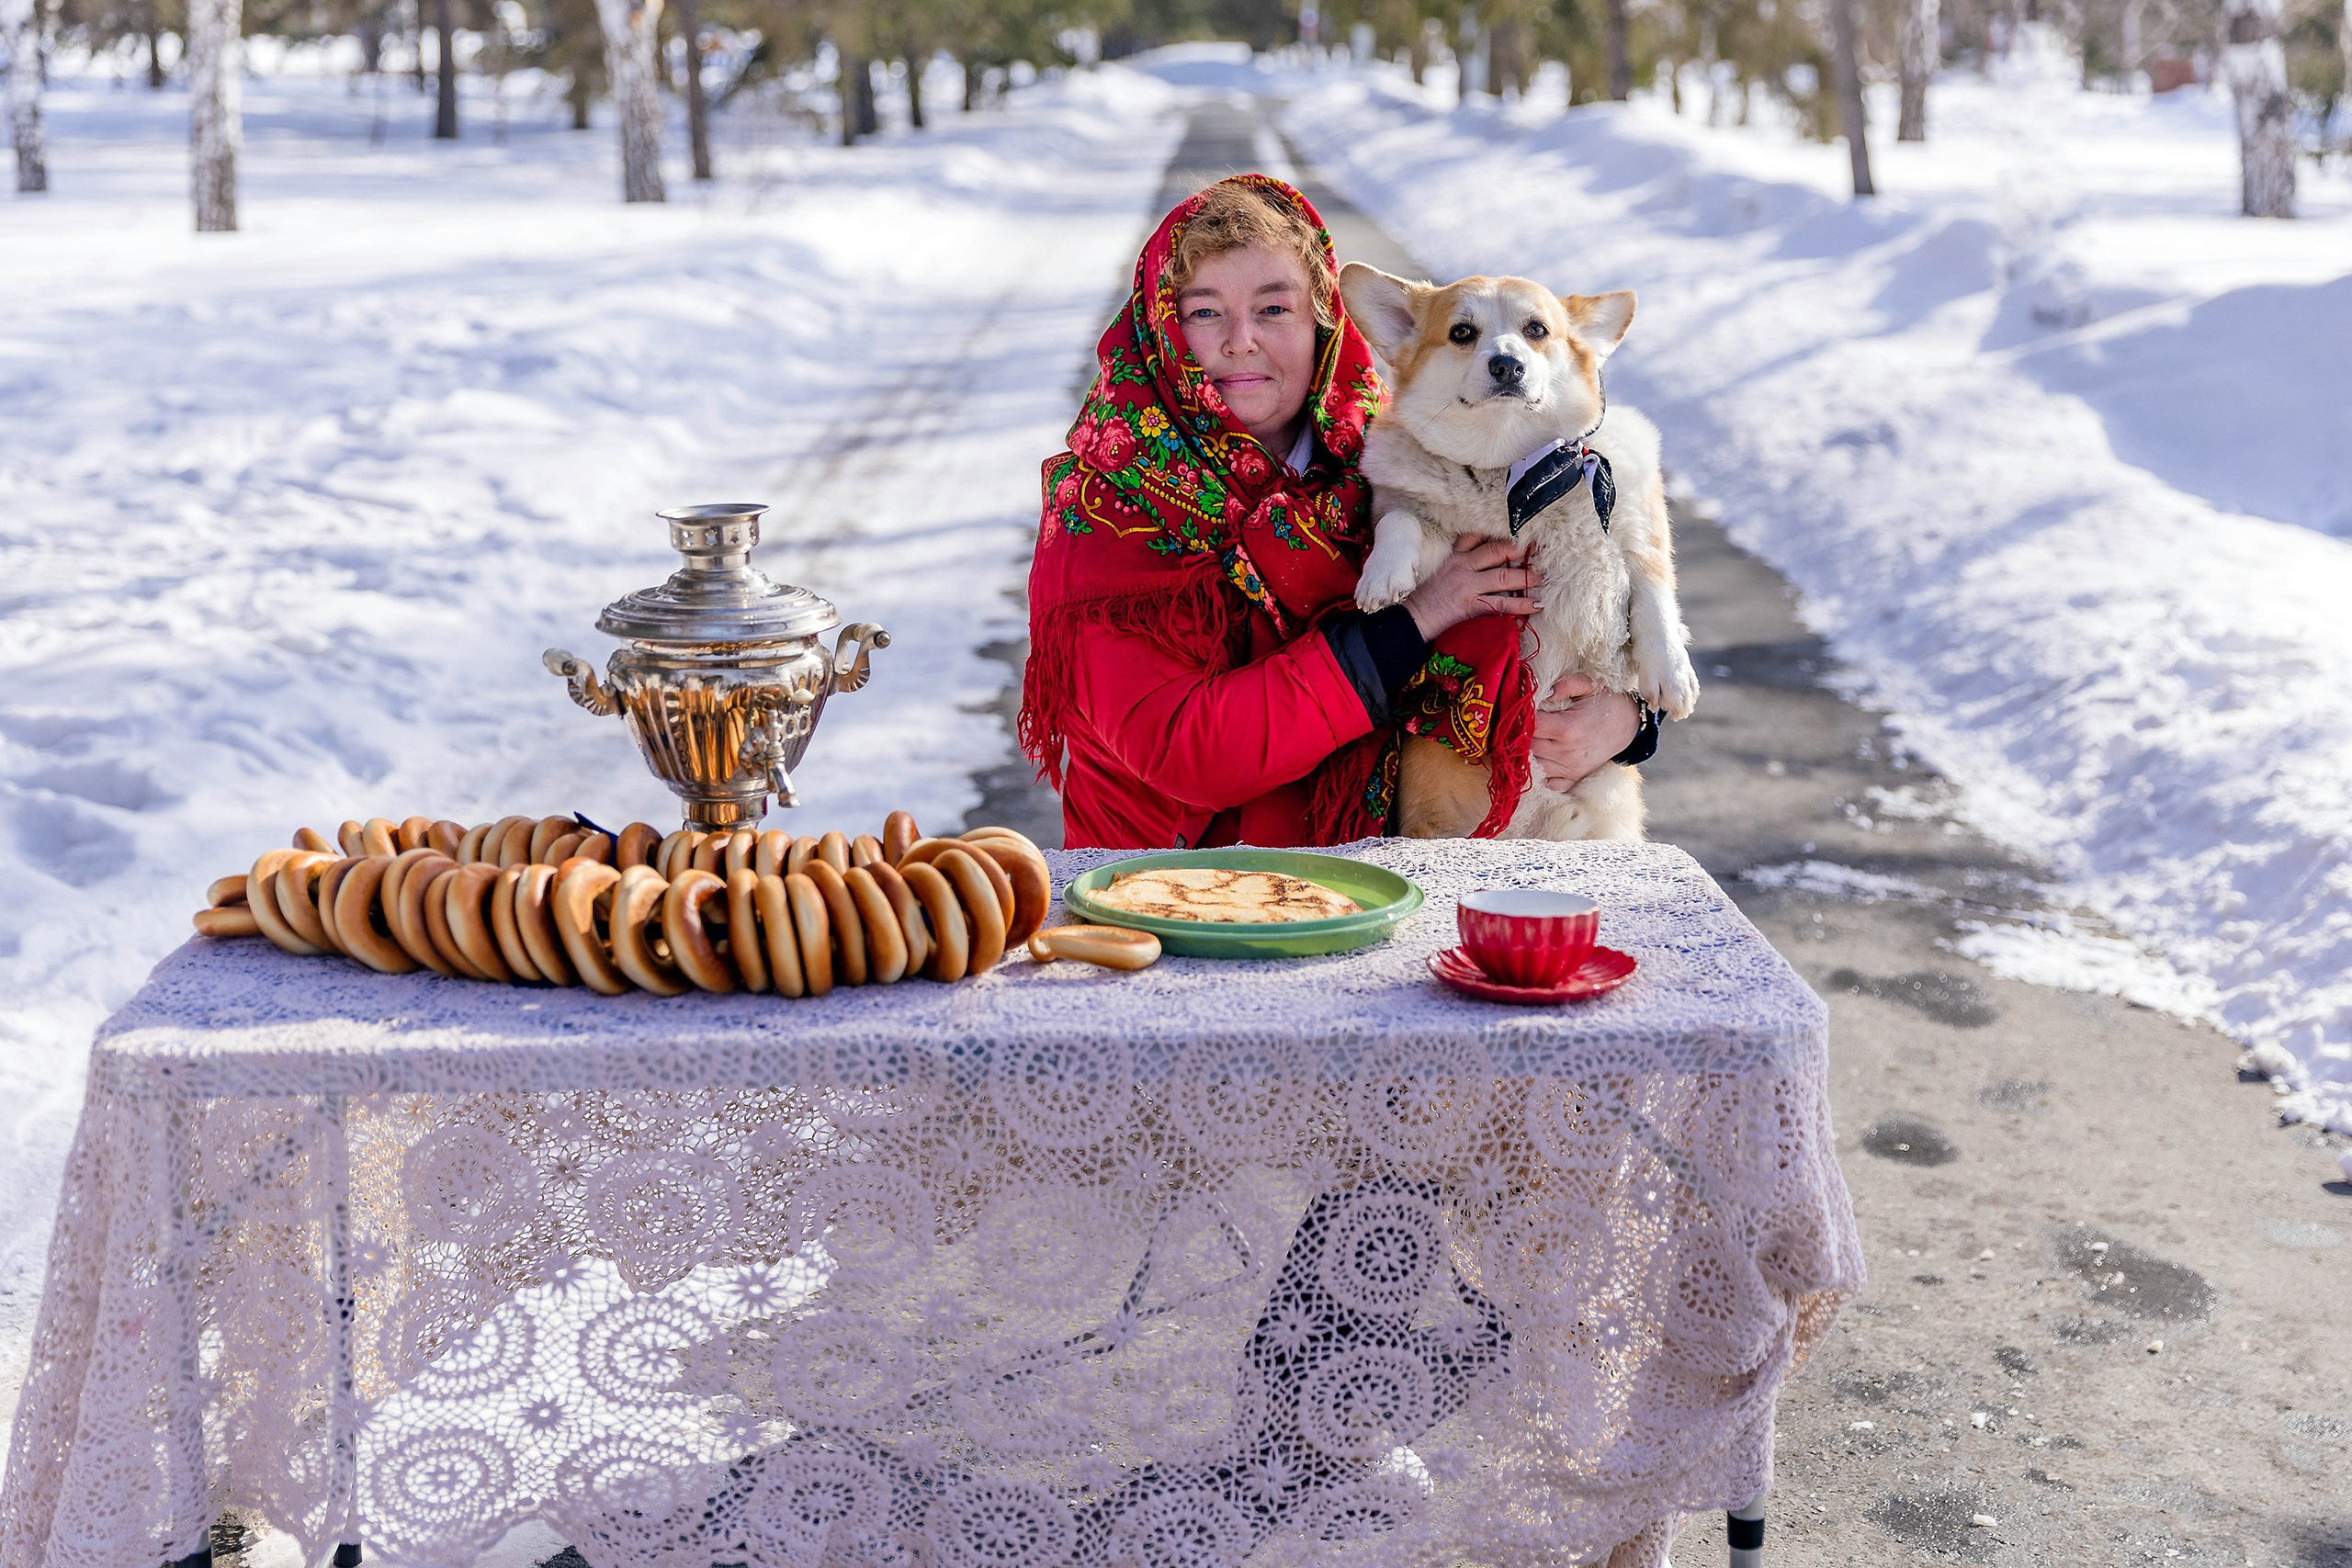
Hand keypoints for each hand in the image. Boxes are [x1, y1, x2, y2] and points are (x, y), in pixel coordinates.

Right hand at [1402, 536, 1542, 640]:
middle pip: (1496, 551)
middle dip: (1518, 549)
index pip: (1477, 535)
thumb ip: (1460, 561)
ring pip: (1503, 577)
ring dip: (1526, 577)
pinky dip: (1522, 604)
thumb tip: (1487, 558)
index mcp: (1455, 557)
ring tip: (1542, 577)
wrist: (1411, 620)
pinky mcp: (1471, 606)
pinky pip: (1502, 604)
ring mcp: (1468, 586)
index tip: (1516, 528)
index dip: (1497, 531)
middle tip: (1537, 549)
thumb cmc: (1426, 598)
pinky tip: (1538, 604)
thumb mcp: (1440, 571)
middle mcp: (1463, 567)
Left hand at [1530, 673, 1639, 789]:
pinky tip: (1539, 758)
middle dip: (1520, 734)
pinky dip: (1539, 773)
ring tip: (1528, 738)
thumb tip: (1542, 692)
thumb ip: (1564, 684)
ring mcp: (1569, 769)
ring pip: (1532, 765)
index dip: (1519, 717)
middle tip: (1521, 722)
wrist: (1630, 725)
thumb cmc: (1606, 702)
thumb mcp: (1588, 684)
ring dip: (1526, 753)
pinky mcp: (1573, 778)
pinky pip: (1547, 783)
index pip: (1530, 726)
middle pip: (1526, 747)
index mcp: (1567, 728)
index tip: (1519, 709)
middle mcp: (1566, 752)